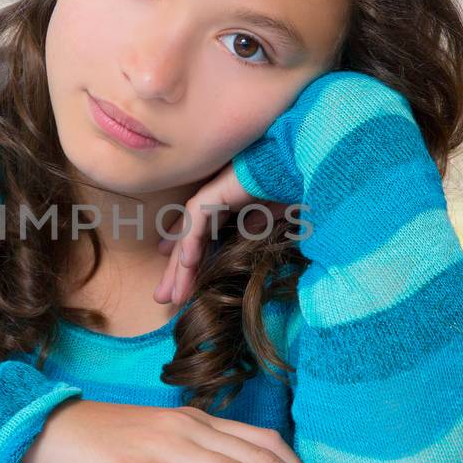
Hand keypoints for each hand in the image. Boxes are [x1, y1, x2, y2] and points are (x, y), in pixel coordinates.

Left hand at [153, 161, 288, 306]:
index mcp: (226, 205)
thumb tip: (246, 231)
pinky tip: (188, 264)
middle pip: (189, 241)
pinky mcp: (215, 190)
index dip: (189, 259)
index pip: (202, 237)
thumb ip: (255, 222)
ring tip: (171, 294)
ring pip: (189, 235)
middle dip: (177, 271)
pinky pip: (197, 220)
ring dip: (180, 266)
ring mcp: (212, 195)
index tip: (179, 283)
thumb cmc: (289, 184)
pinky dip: (192, 242)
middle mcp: (214, 200)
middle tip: (164, 297)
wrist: (298, 164)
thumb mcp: (270, 213)